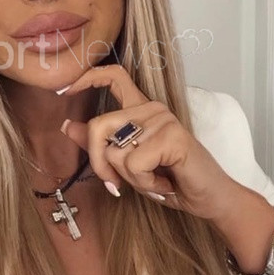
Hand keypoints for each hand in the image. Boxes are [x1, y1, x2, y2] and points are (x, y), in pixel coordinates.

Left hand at [59, 64, 240, 219]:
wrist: (209, 199)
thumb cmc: (170, 180)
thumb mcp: (128, 164)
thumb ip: (100, 144)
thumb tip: (67, 126)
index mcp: (141, 109)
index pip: (114, 75)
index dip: (87, 78)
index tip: (63, 91)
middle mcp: (151, 108)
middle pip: (98, 126)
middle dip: (99, 164)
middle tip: (116, 185)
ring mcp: (162, 119)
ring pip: (115, 151)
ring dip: (130, 179)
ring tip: (155, 180)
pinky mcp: (172, 136)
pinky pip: (134, 164)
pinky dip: (145, 184)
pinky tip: (165, 184)